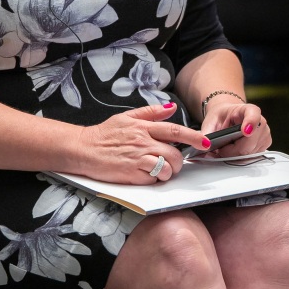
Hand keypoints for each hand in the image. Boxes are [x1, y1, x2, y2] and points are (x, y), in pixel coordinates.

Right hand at [78, 103, 209, 183]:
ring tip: (158, 171)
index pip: (174, 130)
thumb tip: (170, 108)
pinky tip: (146, 176)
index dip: (193, 136)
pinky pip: (152, 179)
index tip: (205, 142)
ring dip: (167, 172)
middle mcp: (143, 142)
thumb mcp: (126, 117)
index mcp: (143, 127)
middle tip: (172, 164)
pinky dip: (154, 180)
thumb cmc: (103, 134)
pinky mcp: (131, 173)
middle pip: (174, 153)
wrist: (82, 148)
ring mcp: (137, 158)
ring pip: (166, 168)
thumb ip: (150, 113)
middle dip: (178, 162)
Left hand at [200, 97, 271, 157]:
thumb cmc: (221, 117)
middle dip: (231, 150)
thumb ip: (206, 133)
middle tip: (220, 148)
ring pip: (249, 154)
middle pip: (248, 144)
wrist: (227, 117)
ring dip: (235, 155)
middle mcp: (261, 122)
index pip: (254, 115)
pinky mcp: (265, 145)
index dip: (250, 123)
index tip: (245, 131)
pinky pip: (251, 157)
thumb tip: (204, 146)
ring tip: (227, 147)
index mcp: (248, 110)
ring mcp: (265, 134)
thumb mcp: (210, 121)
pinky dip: (240, 157)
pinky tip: (234, 150)